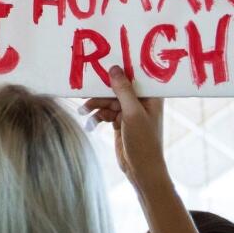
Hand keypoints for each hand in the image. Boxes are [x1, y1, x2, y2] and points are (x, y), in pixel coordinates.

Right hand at [83, 66, 167, 191]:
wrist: (142, 171)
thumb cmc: (144, 141)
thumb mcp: (132, 113)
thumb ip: (123, 90)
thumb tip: (114, 68)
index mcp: (151, 96)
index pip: (135, 75)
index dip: (120, 68)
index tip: (103, 61)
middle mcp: (141, 101)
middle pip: (117, 88)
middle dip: (101, 92)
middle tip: (84, 91)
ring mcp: (130, 112)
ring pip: (108, 101)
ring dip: (96, 105)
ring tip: (83, 111)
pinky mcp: (120, 122)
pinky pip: (106, 113)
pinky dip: (98, 116)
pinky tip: (91, 123)